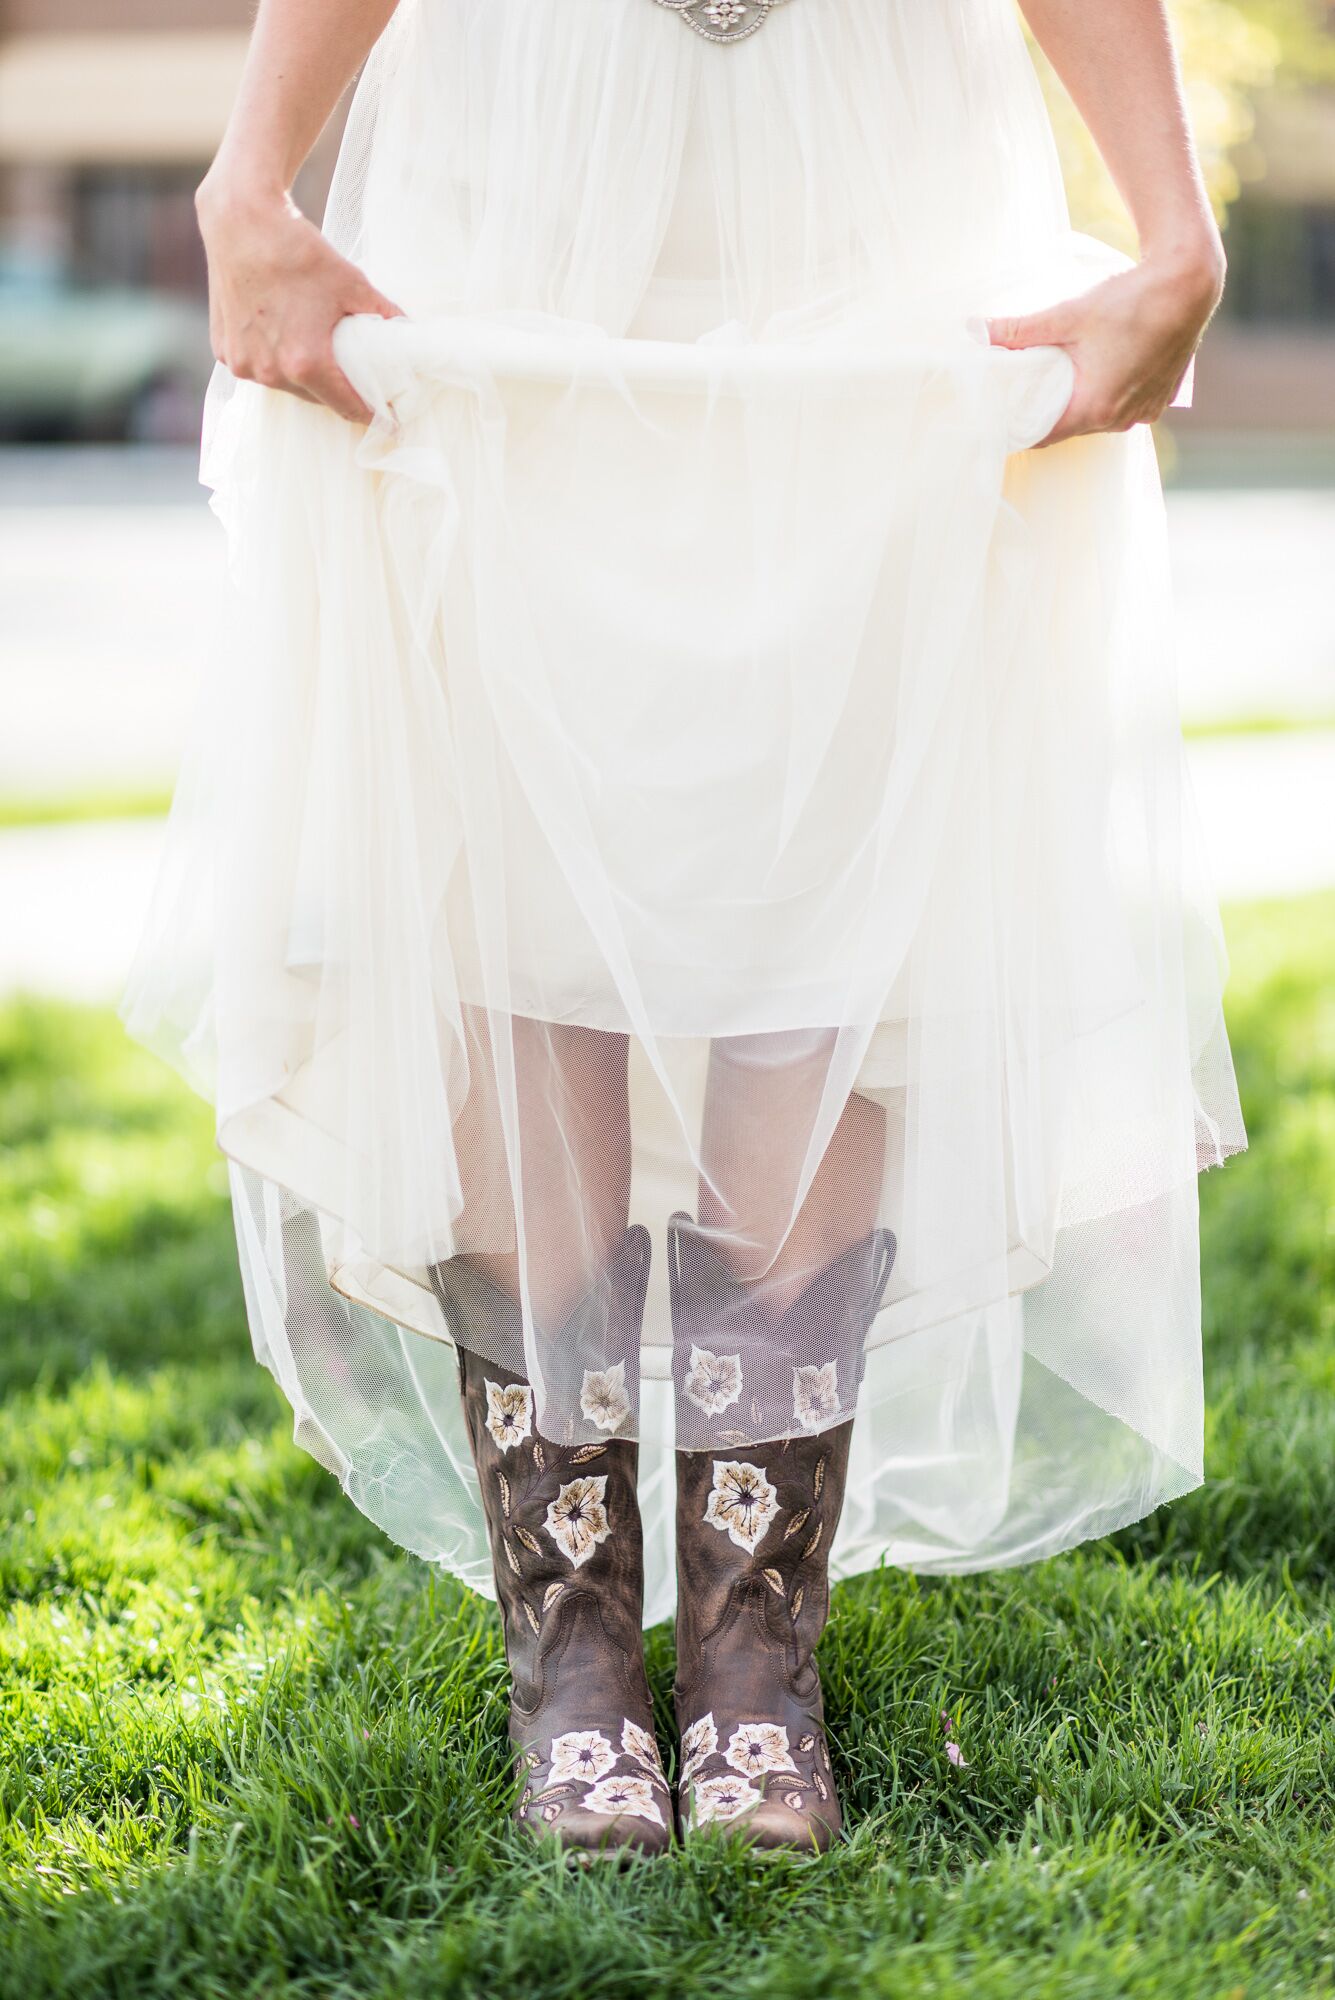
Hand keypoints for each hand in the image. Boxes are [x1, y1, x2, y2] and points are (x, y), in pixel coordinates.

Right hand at [196, 173, 401, 422]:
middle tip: (357, 381)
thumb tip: (408, 332)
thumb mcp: (352, 283)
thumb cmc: (298, 250)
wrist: (241, 220)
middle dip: (338, 393)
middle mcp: (271, 371)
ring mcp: (244, 364)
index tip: (389, 421)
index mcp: (305, 362)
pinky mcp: (224, 351)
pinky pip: (259, 369)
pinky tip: (285, 342)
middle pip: (317, 399)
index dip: (372, 415)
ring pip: (286, 386)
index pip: (347, 407)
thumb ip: (384, 314)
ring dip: (305, 378)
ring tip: (319, 356)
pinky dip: (275, 362)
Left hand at [986, 247, 1223, 446]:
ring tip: (1054, 386)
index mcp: (1096, 408)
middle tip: (1019, 399)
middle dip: (1044, 416)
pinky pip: (1122, 409)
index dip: (1017, 430)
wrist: (1188, 283)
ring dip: (1076, 407)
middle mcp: (1122, 419)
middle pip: (1069, 429)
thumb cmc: (1131, 300)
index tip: (997, 422)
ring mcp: (1145, 411)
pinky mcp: (1159, 399)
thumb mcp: (1067, 314)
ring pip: (1096, 421)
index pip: (1042, 436)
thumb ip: (1019, 330)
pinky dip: (1105, 398)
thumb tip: (975, 330)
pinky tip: (1094, 376)